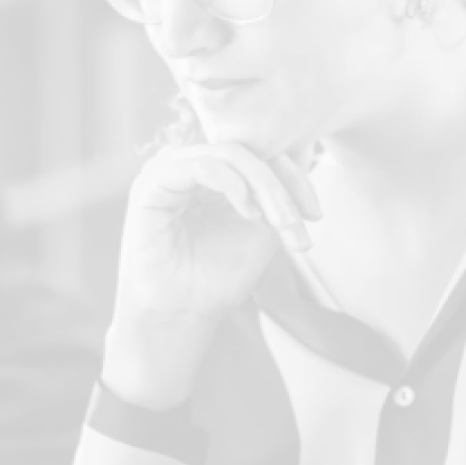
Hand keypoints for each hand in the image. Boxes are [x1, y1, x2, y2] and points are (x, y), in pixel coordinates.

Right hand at [103, 143, 321, 406]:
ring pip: (229, 154)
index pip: (259, 153)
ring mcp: (168, 169)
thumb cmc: (217, 277)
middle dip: (282, 185)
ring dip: (264, 186)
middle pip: (248, 150)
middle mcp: (188, 164)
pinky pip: (201, 165)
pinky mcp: (151, 182)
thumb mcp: (261, 230)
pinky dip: (233, 184)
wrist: (182, 314)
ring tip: (278, 222)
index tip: (315, 214)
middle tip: (298, 222)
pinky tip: (249, 213)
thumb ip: (276, 197)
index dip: (293, 177)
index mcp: (212, 172)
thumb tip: (305, 164)